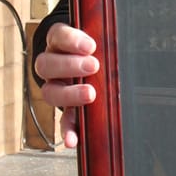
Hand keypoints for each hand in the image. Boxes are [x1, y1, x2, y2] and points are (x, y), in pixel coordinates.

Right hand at [34, 23, 99, 148]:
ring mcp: (55, 86)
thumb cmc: (96, 50)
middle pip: (46, 64)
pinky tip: (72, 140)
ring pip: (49, 91)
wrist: (91, 63)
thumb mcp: (99, 41)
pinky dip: (67, 130)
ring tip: (90, 94)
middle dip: (70, 66)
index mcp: (59, 42)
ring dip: (69, 94)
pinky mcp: (64, 108)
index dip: (71, 40)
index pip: (58, 36)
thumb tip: (129, 46)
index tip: (91, 46)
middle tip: (93, 66)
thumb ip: (105, 42)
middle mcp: (52, 64)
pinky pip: (61, 120)